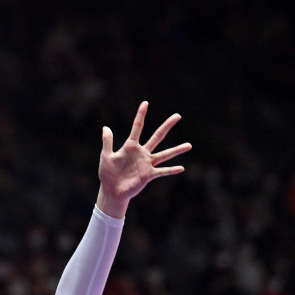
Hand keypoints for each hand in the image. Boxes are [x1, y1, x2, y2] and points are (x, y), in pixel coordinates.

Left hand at [96, 101, 190, 217]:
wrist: (112, 191)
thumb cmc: (108, 174)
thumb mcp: (106, 156)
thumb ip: (107, 142)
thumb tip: (105, 127)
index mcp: (130, 146)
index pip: (137, 127)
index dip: (141, 115)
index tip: (145, 103)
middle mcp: (142, 153)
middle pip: (157, 136)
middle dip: (167, 126)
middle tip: (178, 116)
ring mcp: (147, 164)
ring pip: (164, 154)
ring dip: (176, 150)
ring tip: (189, 145)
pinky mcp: (148, 175)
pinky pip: (162, 171)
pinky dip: (171, 170)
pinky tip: (181, 168)